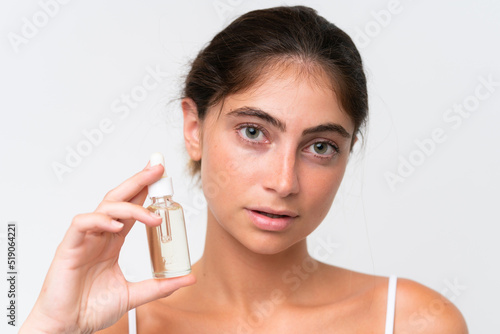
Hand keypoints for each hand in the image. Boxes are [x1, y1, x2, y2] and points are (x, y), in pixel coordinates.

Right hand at [20, 163, 195, 333]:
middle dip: (138, 181)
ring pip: (104, 208)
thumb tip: (189, 279)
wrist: (66, 327)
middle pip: (118, 199)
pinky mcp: (69, 248)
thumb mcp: (134, 295)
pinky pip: (82, 224)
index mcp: (112, 242)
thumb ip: (160, 286)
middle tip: (158, 169)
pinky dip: (99, 220)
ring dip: (129, 206)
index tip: (162, 178)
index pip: (130, 208)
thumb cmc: (91, 309)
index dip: (145, 191)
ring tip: (152, 216)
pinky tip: (117, 225)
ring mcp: (84, 239)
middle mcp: (99, 235)